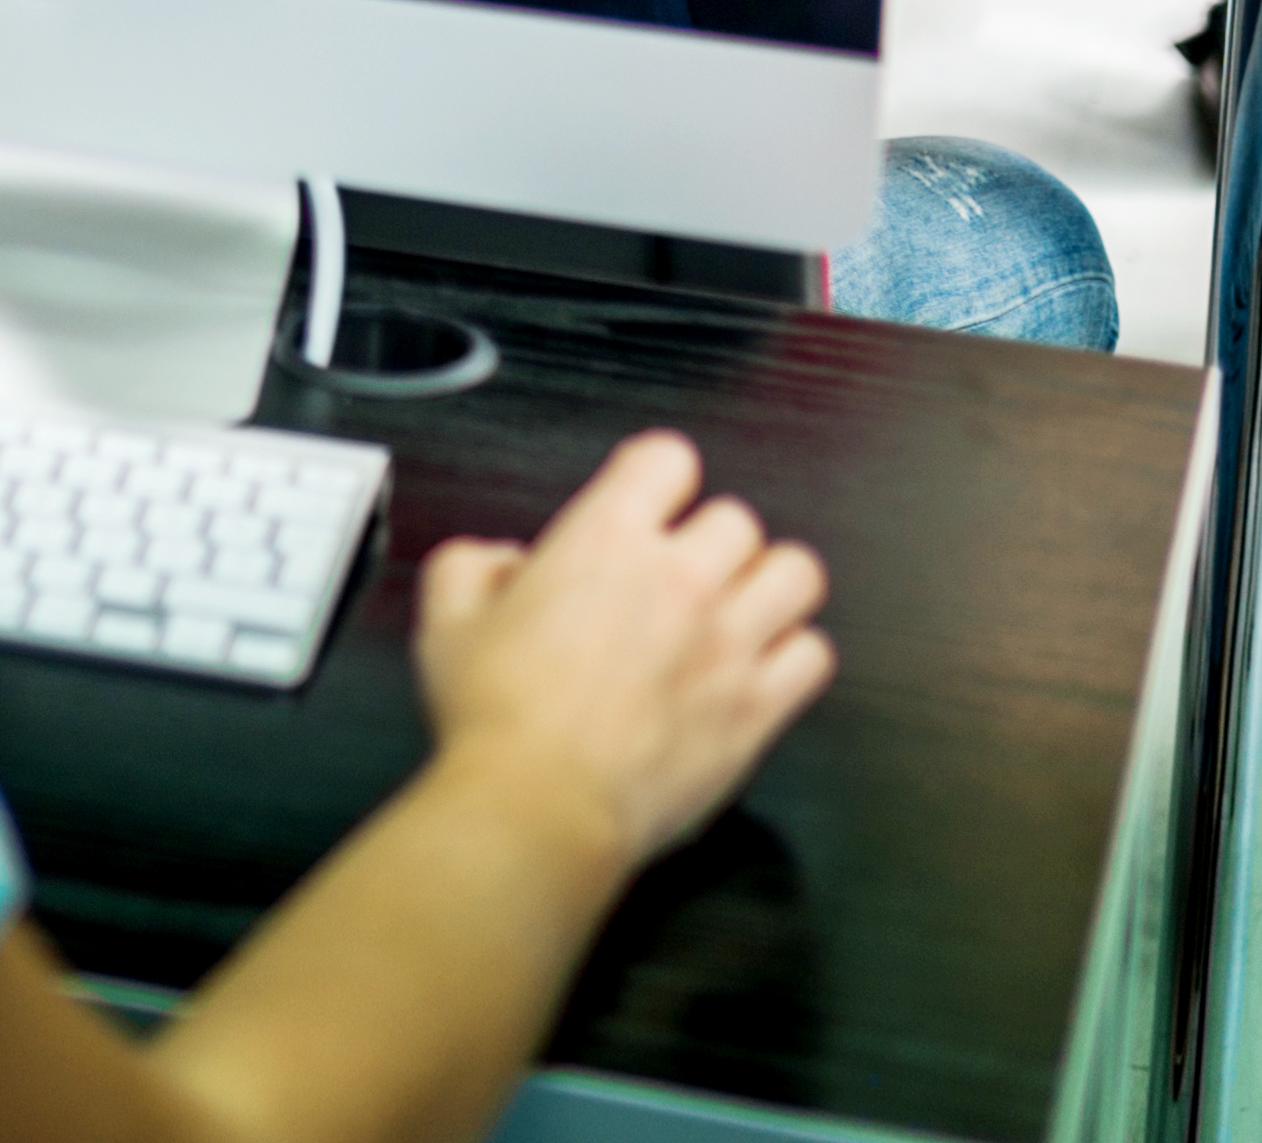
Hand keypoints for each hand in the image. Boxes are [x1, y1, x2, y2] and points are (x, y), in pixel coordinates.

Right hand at [408, 429, 834, 870]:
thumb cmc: (496, 718)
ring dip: (768, 586)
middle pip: (738, 519)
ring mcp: (728, 642)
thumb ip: (472, 566)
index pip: (669, 458)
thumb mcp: (447, 619)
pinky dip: (793, 657)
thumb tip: (503, 562)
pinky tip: (757, 671)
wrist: (540, 804)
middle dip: (710, 541)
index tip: (649, 501)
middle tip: (683, 575)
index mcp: (606, 538)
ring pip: (797, 573)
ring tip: (738, 611)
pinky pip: (814, 655)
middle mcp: (680, 578)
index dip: (658, 477)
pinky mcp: (757, 708)